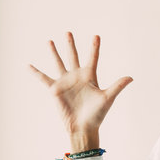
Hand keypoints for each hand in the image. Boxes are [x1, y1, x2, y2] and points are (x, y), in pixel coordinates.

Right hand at [29, 32, 132, 151]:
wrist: (84, 127)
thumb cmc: (97, 114)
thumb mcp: (108, 97)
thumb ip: (118, 86)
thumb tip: (131, 77)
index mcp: (90, 77)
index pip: (93, 58)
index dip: (94, 47)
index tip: (96, 35)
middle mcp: (77, 77)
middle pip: (73, 56)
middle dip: (71, 45)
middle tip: (69, 32)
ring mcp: (66, 82)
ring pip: (58, 63)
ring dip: (54, 52)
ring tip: (50, 41)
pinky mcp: (55, 90)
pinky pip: (43, 78)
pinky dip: (36, 72)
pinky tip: (28, 65)